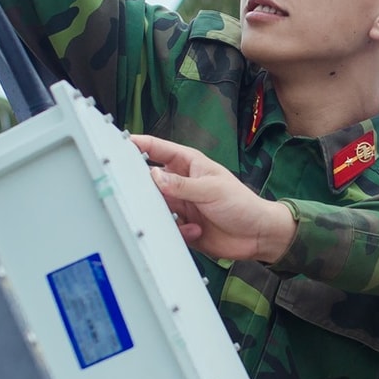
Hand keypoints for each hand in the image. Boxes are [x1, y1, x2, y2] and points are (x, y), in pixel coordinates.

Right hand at [132, 135, 298, 262]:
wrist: (257, 235)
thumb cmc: (242, 203)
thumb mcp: (211, 189)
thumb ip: (181, 185)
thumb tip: (154, 176)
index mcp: (190, 165)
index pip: (160, 149)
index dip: (141, 144)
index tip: (121, 143)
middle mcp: (182, 184)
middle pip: (151, 181)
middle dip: (147, 189)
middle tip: (146, 196)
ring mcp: (182, 205)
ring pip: (156, 207)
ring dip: (166, 215)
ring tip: (183, 219)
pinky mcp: (183, 226)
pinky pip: (168, 228)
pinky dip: (179, 231)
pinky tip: (196, 231)